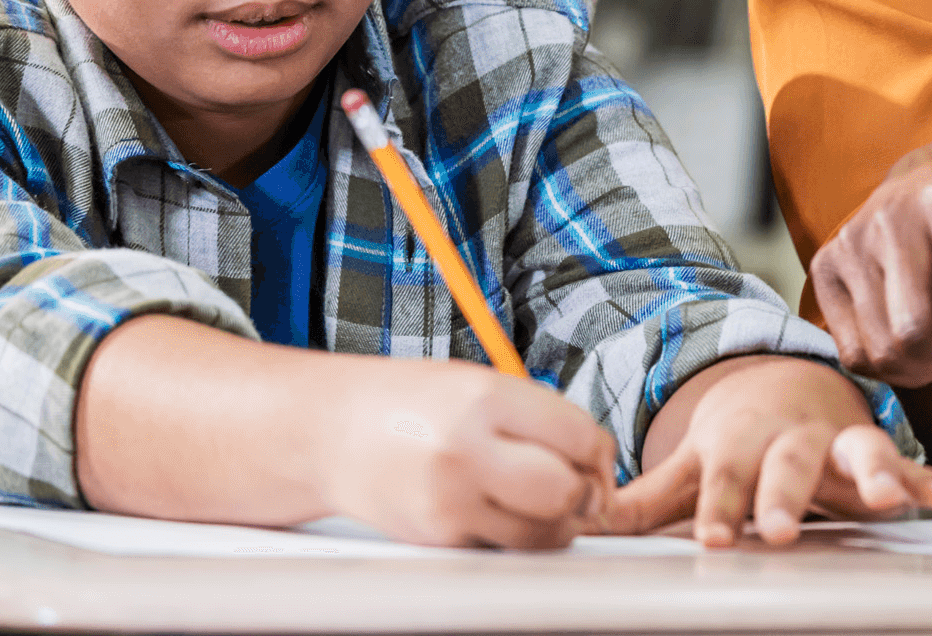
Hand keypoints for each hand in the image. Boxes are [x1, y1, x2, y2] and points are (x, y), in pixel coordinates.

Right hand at [318, 356, 617, 548]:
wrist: (331, 433)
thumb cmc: (412, 403)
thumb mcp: (479, 383)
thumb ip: (540, 417)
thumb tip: (598, 463)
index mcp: (484, 399)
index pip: (579, 437)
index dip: (600, 453)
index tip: (595, 456)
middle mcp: (465, 451)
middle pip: (566, 492)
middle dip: (585, 493)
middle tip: (578, 485)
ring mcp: (448, 501)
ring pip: (541, 533)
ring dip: (556, 522)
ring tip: (539, 499)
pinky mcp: (437, 538)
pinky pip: (504, 547)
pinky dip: (514, 535)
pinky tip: (497, 508)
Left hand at [607, 355, 931, 546]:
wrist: (787, 380)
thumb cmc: (737, 435)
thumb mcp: (692, 462)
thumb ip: (646, 498)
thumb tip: (585, 517)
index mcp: (740, 440)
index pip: (725, 477)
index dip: (720, 508)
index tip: (713, 540)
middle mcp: (792, 438)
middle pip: (789, 465)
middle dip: (785, 495)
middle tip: (779, 528)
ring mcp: (839, 442)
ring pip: (859, 452)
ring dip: (874, 473)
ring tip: (885, 497)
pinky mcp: (876, 454)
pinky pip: (909, 464)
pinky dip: (928, 479)